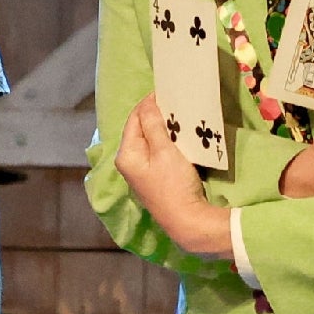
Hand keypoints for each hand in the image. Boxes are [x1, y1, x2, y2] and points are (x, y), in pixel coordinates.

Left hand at [115, 95, 230, 254]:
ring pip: (150, 140)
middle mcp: (129, 162)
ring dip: (163, 128)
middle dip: (156, 115)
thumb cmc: (174, 185)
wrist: (187, 221)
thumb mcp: (165, 151)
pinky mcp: (153, 177)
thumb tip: (148, 102)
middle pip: (140, 129)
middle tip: (174, 103)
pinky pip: (157, 151)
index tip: (166, 92)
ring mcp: (141, 171)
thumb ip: (154, 125)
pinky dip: (166, 142)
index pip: (134, 119)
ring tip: (178, 116)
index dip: (149, 103)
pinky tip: (179, 137)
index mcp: (126, 154)